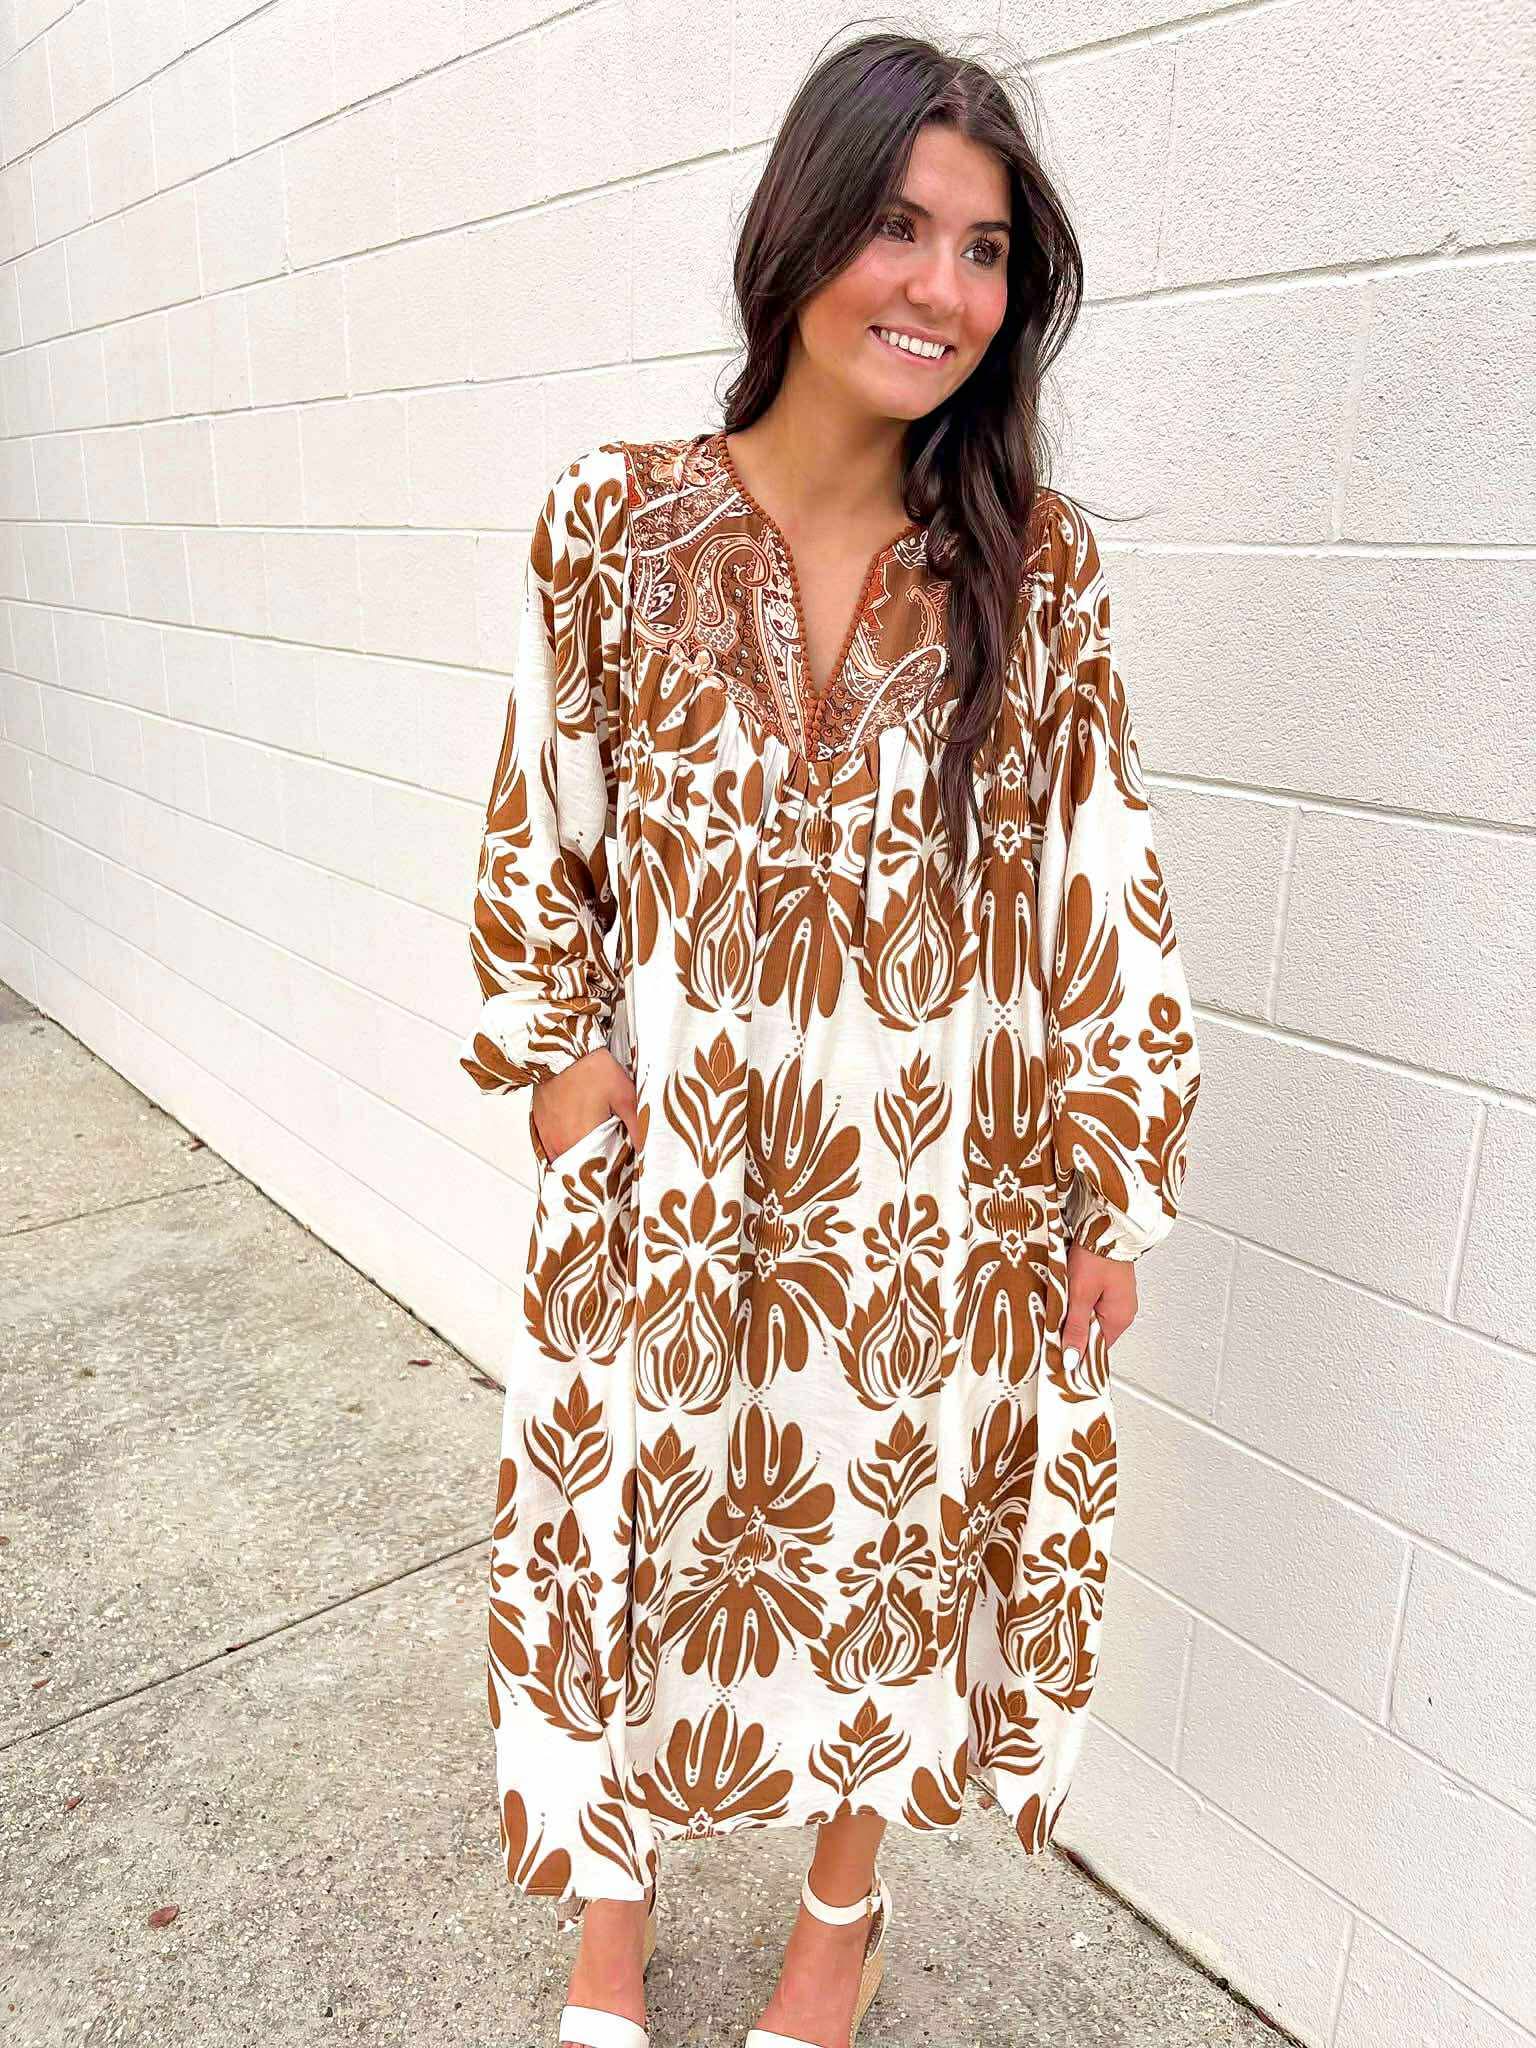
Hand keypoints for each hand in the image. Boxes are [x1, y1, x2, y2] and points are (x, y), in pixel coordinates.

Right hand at [531, 1048, 640, 1163]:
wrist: (562, 1050)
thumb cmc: (592, 1069)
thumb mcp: (624, 1096)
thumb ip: (637, 1126)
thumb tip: (646, 1149)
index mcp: (582, 1140)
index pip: (596, 1174)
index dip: (608, 1175)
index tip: (618, 1172)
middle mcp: (560, 1144)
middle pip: (579, 1170)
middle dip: (594, 1169)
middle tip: (609, 1160)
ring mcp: (548, 1136)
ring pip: (565, 1160)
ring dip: (579, 1160)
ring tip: (595, 1152)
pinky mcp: (540, 1126)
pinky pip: (553, 1149)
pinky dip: (565, 1149)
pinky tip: (578, 1140)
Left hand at [1062, 1236, 1136, 1368]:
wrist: (1105, 1225)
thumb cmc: (1096, 1257)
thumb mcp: (1080, 1295)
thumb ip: (1075, 1327)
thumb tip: (1072, 1359)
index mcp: (1120, 1318)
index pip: (1096, 1350)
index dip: (1076, 1352)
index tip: (1056, 1353)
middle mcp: (1123, 1311)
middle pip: (1093, 1334)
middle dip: (1072, 1330)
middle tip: (1052, 1323)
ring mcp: (1118, 1298)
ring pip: (1091, 1317)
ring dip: (1074, 1314)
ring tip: (1060, 1304)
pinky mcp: (1110, 1286)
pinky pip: (1092, 1303)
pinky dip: (1079, 1301)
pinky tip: (1068, 1293)